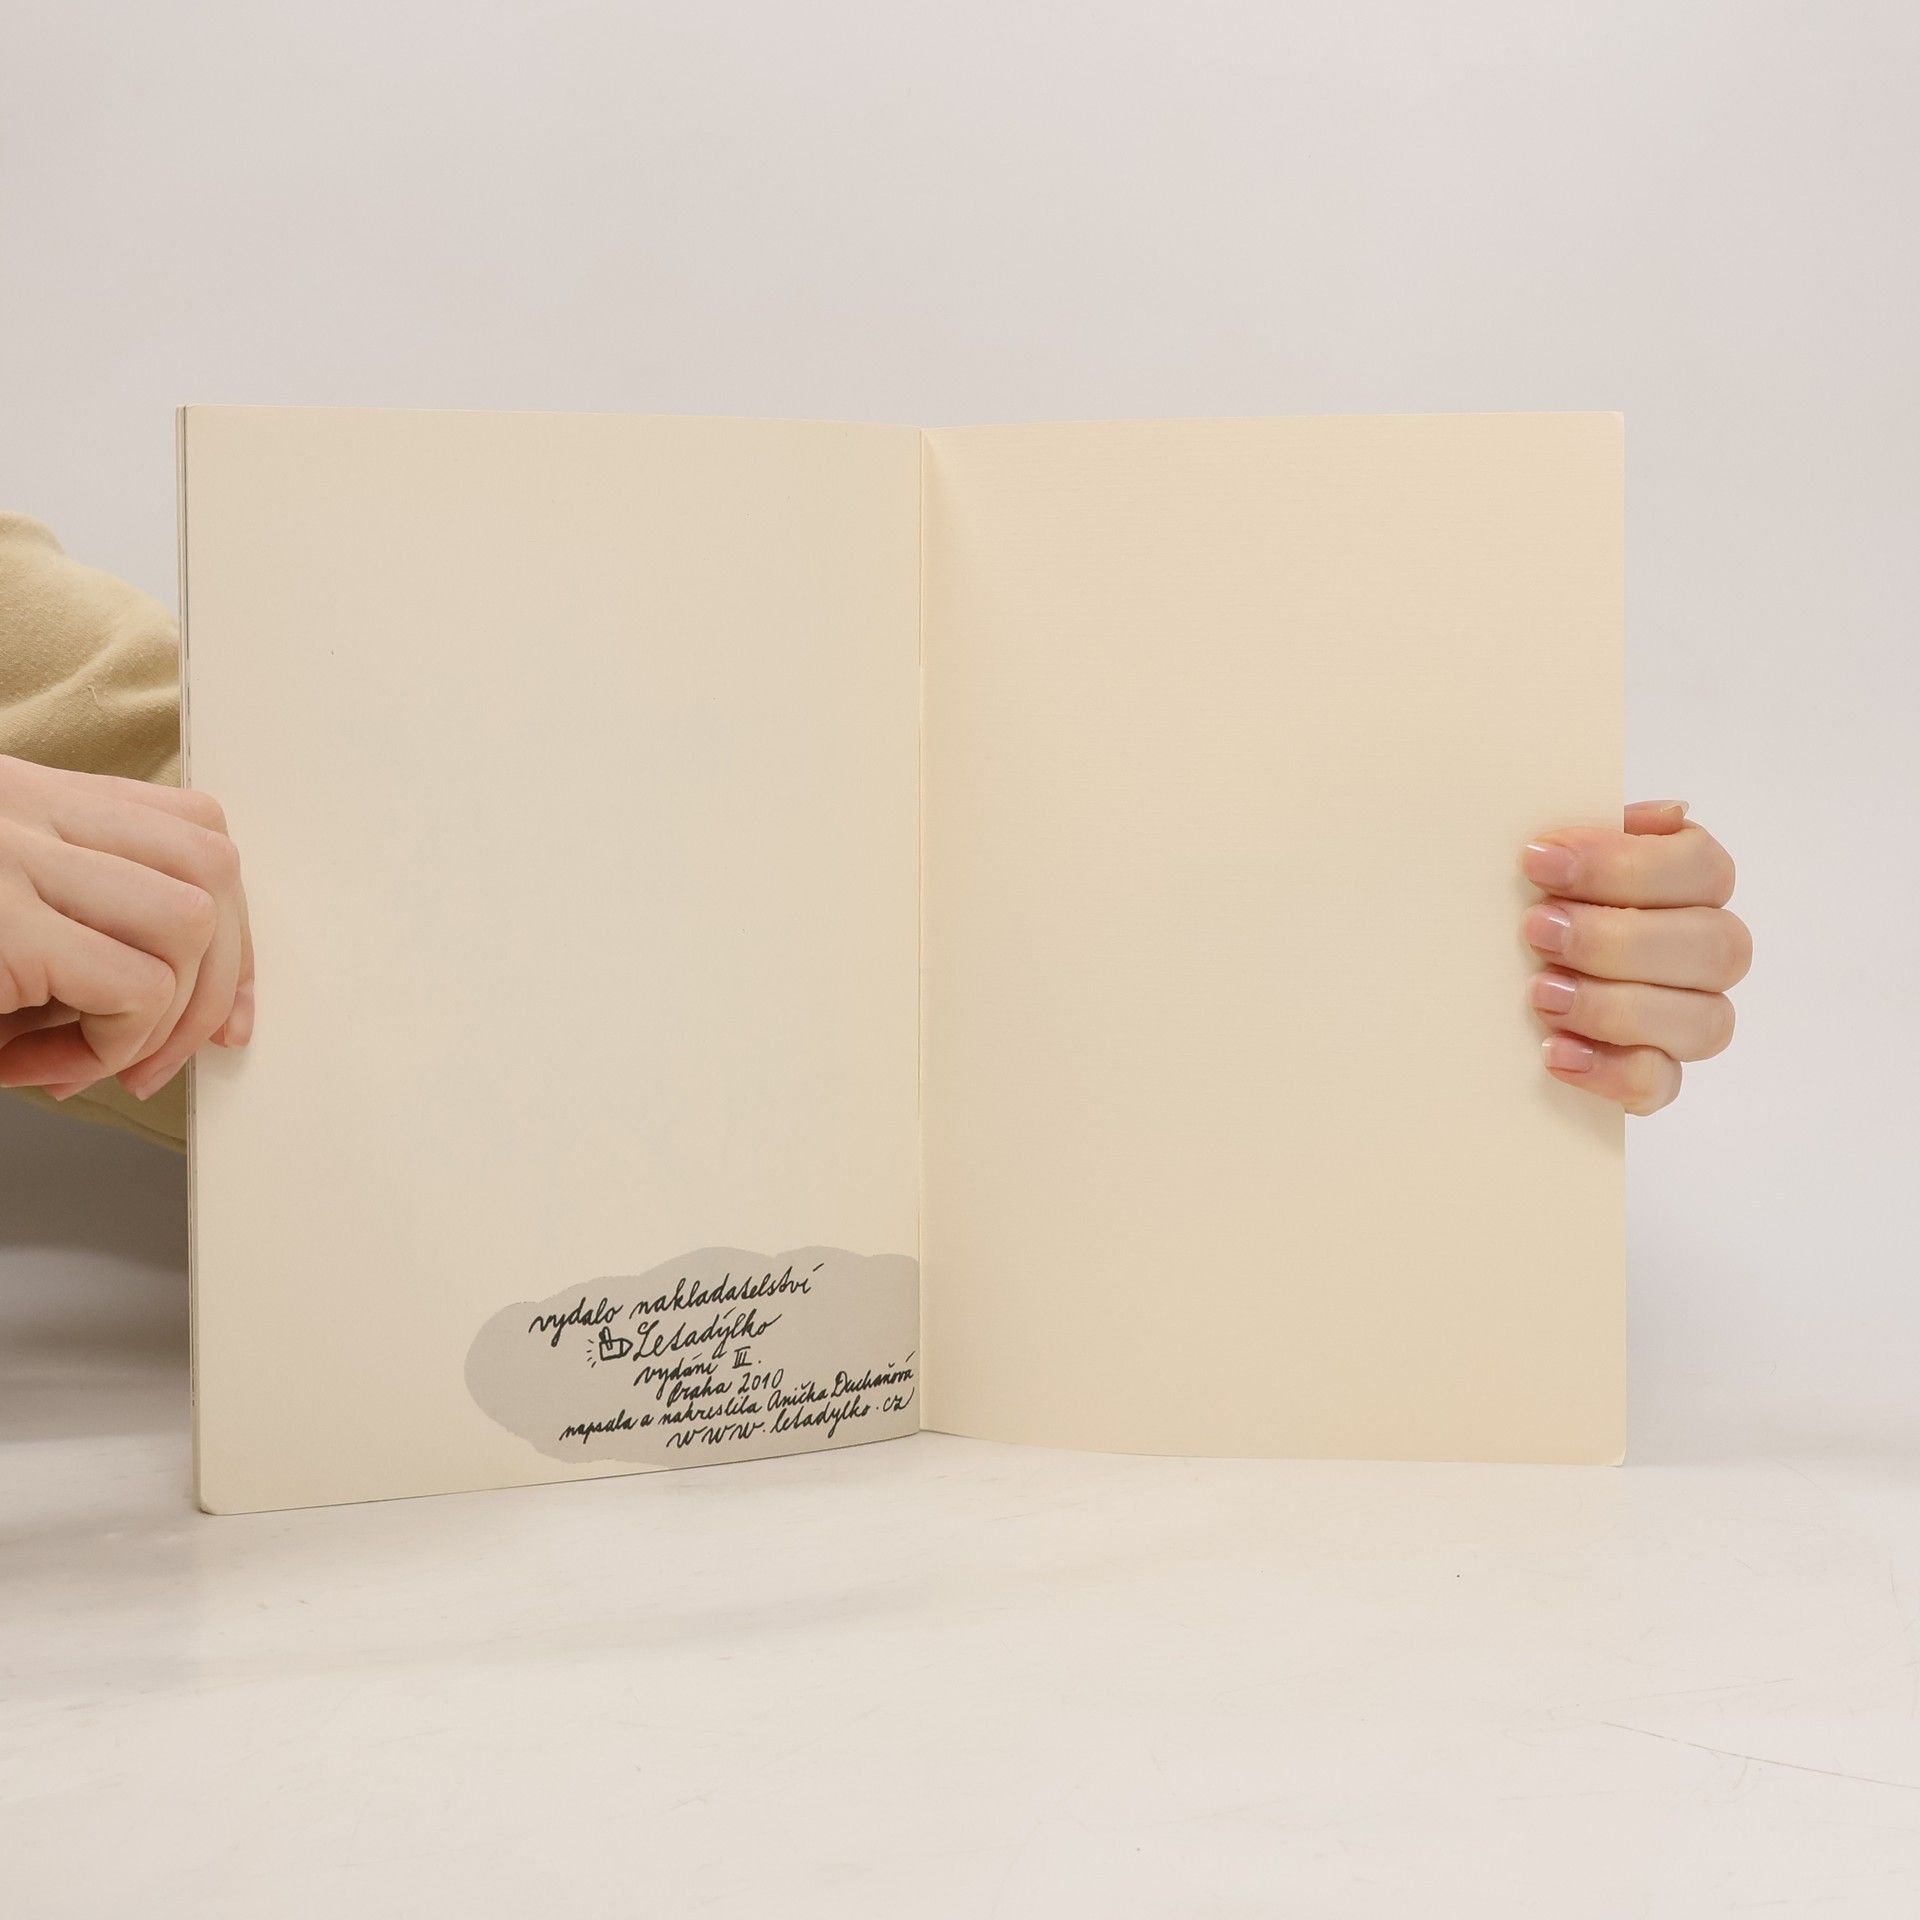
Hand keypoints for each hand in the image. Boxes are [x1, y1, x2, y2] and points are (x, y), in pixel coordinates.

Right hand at [0, 754, 253, 1100]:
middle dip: (216, 977)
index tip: (226, 1008)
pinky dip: (117, 1042)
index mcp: (27, 798)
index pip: (190, 828)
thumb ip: (93, 927)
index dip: (231, 925)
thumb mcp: (8, 924)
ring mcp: (8, 854)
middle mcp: (20, 806)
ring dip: (163, 1017)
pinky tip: (50, 1064)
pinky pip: (135, 986)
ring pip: (189, 921)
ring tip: (92, 1060)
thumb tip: (213, 1008)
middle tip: (159, 1057)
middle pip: (212, 866)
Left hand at [1521, 800, 1747, 1114]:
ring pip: (1704, 1021)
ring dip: (1616, 1006)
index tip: (1538, 860)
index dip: (1626, 865)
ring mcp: (1689, 1017)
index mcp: (1689, 881)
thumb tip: (1655, 815)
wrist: (1483, 977)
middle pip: (1715, 947)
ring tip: (1540, 993)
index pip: (1701, 867)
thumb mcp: (1547, 855)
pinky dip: (1610, 1069)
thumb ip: (1589, 827)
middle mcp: (1706, 949)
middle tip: (1537, 930)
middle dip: (1618, 939)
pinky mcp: (1655, 1076)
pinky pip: (1660, 1084)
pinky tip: (1554, 1052)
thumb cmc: (1531, 897)